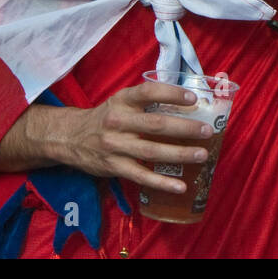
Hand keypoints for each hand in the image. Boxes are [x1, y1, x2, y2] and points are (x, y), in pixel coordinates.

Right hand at [53, 81, 212, 193]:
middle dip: (185, 128)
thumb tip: (189, 100)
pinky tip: (180, 186)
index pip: (149, 92)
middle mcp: (119, 122)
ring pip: (152, 152)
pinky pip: (141, 176)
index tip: (194, 98)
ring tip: (202, 155)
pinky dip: (162, 183)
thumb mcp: (122, 101)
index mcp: (123, 100)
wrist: (70, 137)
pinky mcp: (114, 167)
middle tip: (207, 130)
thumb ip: (148, 100)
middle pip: (156, 124)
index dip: (172, 94)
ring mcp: (116, 146)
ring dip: (180, 154)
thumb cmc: (107, 116)